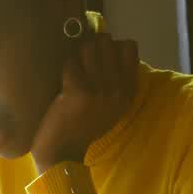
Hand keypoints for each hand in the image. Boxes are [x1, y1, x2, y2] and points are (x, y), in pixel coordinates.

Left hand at [31, 31, 140, 173]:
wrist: (64, 152)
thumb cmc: (84, 125)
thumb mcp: (111, 105)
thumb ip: (116, 80)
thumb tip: (108, 43)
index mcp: (128, 91)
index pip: (129, 47)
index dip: (112, 45)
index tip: (101, 57)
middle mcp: (117, 90)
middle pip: (107, 41)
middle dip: (91, 45)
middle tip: (82, 62)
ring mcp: (99, 90)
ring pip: (89, 46)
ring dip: (77, 53)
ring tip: (74, 68)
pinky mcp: (78, 92)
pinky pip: (71, 62)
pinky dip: (66, 67)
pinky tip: (65, 81)